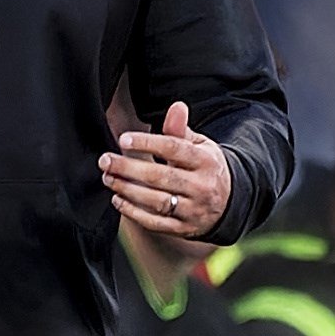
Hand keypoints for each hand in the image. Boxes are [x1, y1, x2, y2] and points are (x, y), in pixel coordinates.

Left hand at [99, 100, 234, 239]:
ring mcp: (193, 210)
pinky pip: (155, 223)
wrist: (228, 204)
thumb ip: (181, 129)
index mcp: (205, 161)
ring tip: (108, 178)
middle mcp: (201, 186)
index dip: (147, 143)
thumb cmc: (205, 169)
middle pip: (161, 177)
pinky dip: (133, 212)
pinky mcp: (184, 228)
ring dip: (128, 190)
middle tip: (106, 161)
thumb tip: (177, 106)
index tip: (123, 139)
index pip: (174, 149)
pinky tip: (118, 200)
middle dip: (129, 168)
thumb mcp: (200, 146)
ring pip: (156, 201)